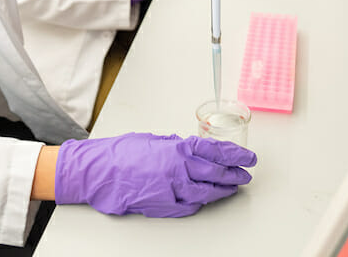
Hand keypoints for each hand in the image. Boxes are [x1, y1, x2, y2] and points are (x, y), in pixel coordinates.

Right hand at [54, 133, 256, 216]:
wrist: (100, 171)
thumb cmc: (121, 153)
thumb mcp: (152, 140)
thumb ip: (173, 145)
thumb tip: (188, 148)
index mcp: (177, 148)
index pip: (215, 151)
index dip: (235, 155)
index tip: (247, 157)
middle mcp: (179, 168)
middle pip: (216, 172)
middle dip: (234, 174)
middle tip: (245, 175)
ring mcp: (172, 189)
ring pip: (206, 192)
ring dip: (221, 190)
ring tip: (231, 189)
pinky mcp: (163, 205)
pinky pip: (188, 206)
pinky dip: (199, 203)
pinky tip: (205, 200)